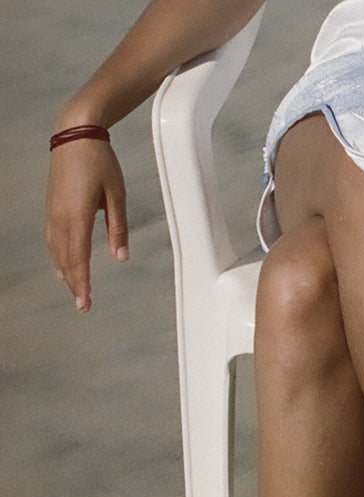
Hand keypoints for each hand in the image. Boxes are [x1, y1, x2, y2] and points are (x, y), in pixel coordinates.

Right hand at [45, 134, 128, 311]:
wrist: (75, 133)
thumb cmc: (99, 162)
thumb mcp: (117, 196)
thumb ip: (118, 229)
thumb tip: (121, 258)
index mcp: (77, 216)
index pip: (79, 259)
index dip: (82, 284)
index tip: (85, 303)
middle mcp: (60, 216)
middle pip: (66, 259)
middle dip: (74, 284)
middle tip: (84, 306)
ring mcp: (52, 211)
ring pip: (56, 250)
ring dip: (65, 272)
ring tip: (75, 290)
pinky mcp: (51, 206)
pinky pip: (52, 238)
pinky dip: (58, 256)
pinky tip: (63, 265)